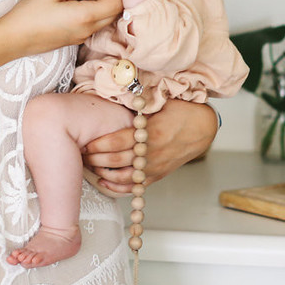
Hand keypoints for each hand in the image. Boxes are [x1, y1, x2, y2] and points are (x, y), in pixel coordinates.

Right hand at [0, 0, 121, 55]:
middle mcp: (88, 29)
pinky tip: (82, 1)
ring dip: (104, 5)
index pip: (116, 4)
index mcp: (86, 16)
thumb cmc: (30, 14)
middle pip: (114, 14)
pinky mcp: (75, 40)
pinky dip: (95, 13)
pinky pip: (93, 25)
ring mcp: (82, 37)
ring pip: (104, 20)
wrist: (13, 39)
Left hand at [82, 99, 217, 193]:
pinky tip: (104, 181)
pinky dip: (116, 188)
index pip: (116, 142)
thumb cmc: (180, 112)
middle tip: (81, 153)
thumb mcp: (159, 103)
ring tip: (90, 166)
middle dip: (94, 159)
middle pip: (115, 161)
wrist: (202, 128)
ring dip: (102, 174)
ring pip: (122, 178)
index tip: (85, 141)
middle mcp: (152, 153)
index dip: (97, 144)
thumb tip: (112, 95)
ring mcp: (154, 167)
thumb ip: (136, 105)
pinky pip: (133, 188)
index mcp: (151, 132)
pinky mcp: (157, 176)